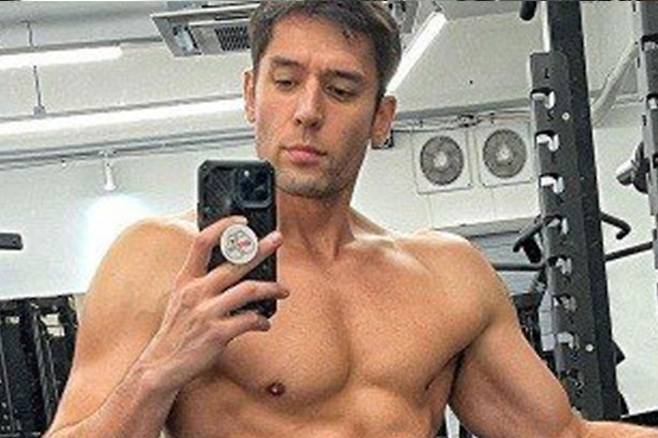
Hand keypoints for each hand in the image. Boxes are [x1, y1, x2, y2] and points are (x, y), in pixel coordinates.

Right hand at [138, 216, 287, 392]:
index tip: (241, 222)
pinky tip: (265, 323)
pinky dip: (261, 320)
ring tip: (283, 290)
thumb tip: (231, 269)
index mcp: (186, 280)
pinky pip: (249, 320)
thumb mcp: (181, 299)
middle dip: (260, 249)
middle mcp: (196, 292)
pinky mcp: (217, 333)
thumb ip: (201, 283)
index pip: (202, 242)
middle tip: (277, 239)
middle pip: (234, 262)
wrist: (161, 367)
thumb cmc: (176, 333)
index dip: (223, 227)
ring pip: (248, 290)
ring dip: (271, 288)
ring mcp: (207, 312)